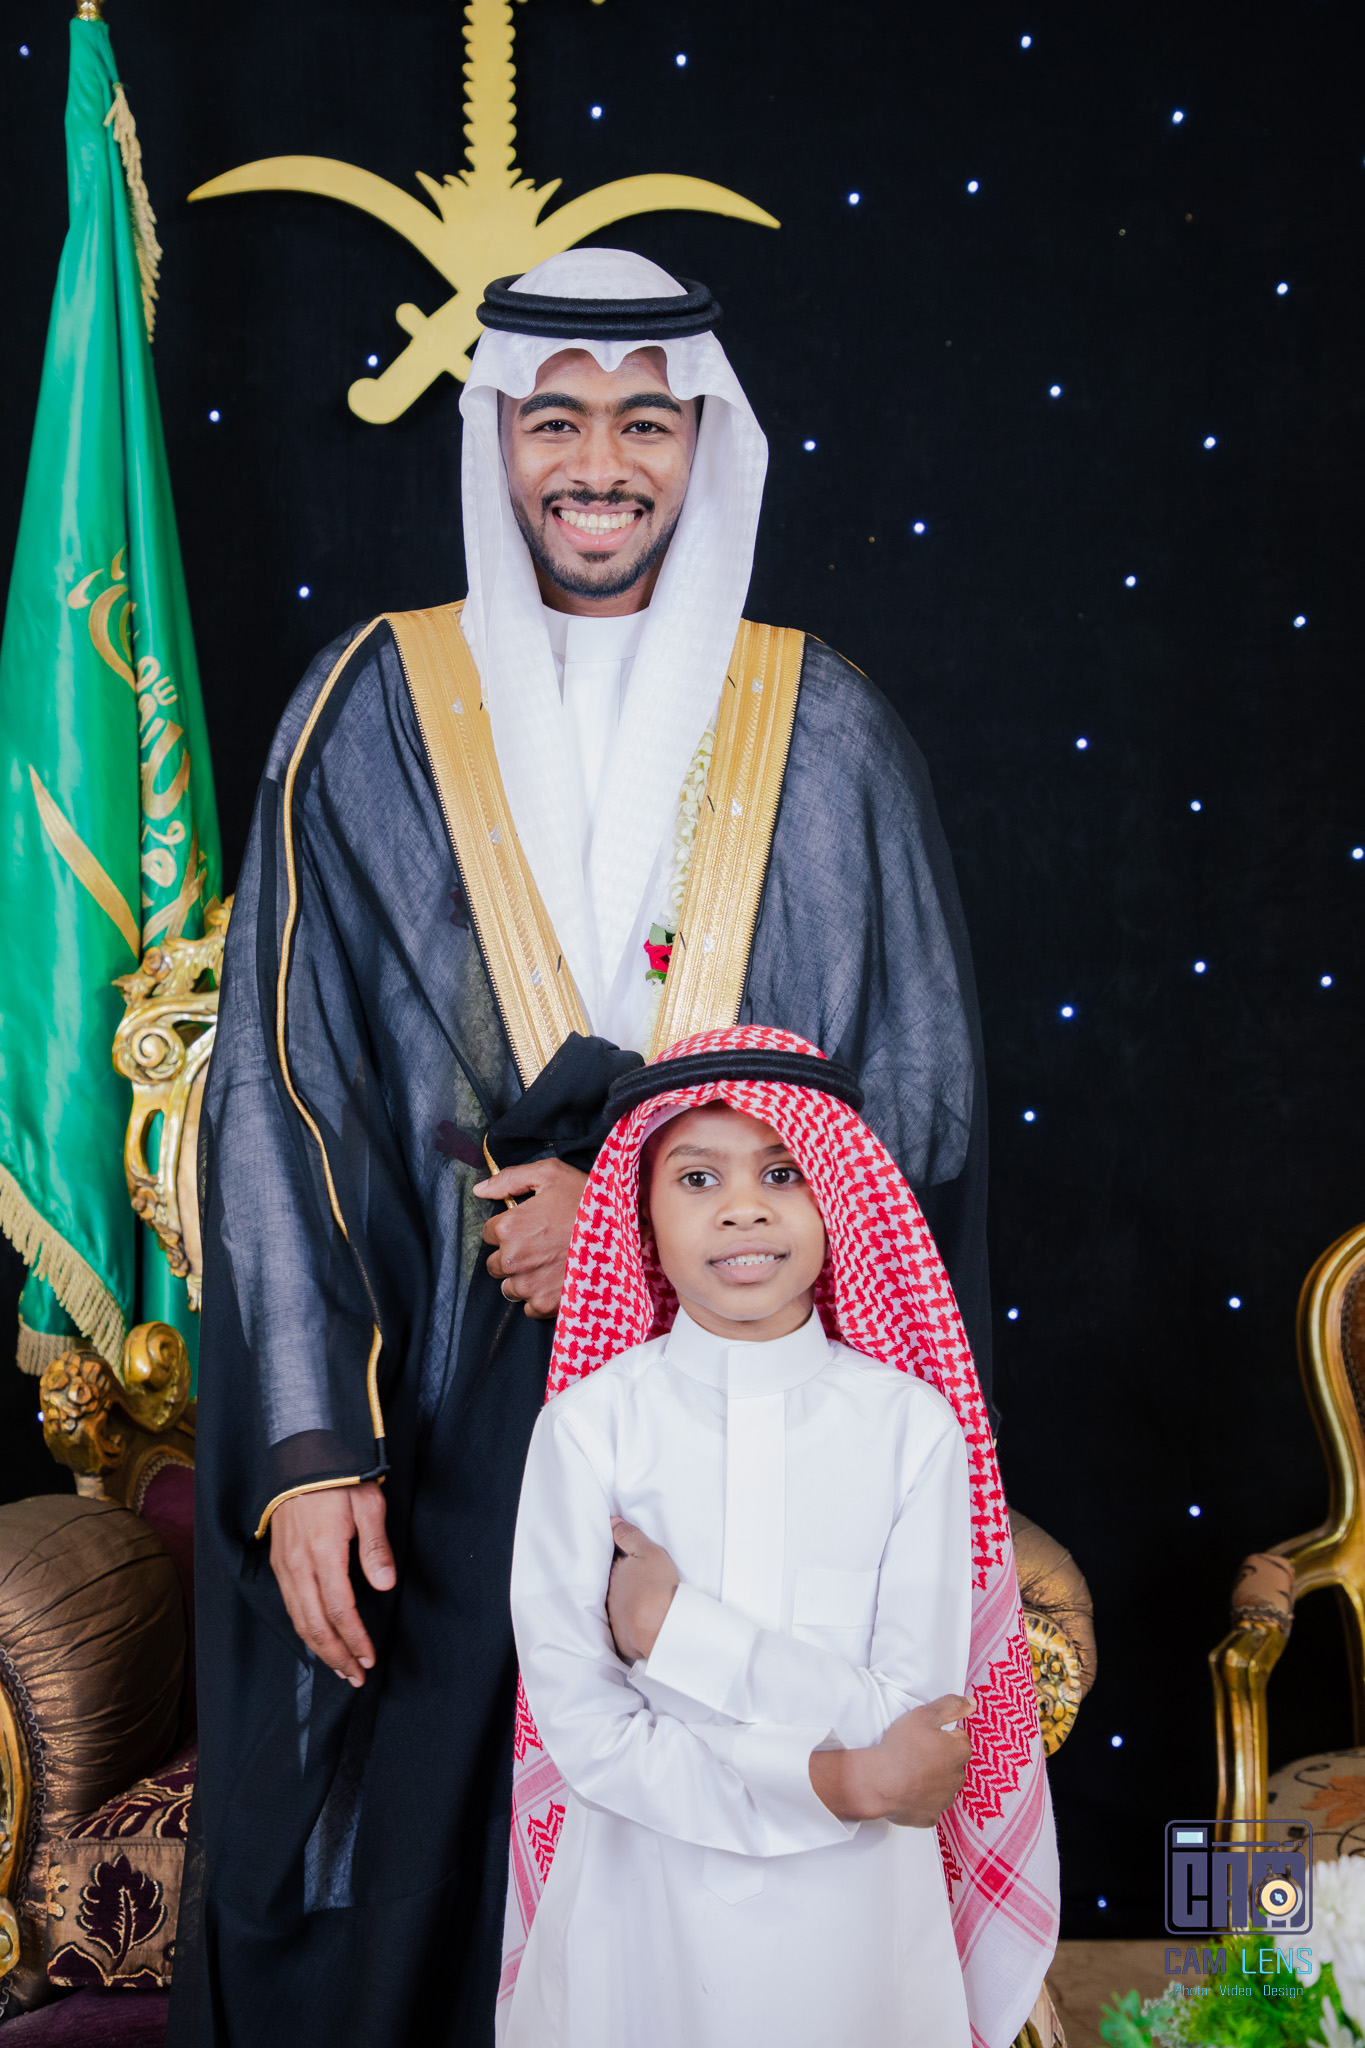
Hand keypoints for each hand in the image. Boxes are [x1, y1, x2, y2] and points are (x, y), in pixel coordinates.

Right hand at [269, 1481, 395, 1685]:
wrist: (300, 1455)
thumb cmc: (339, 1476)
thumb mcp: (367, 1503)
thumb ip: (375, 1547)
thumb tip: (384, 1585)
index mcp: (322, 1552)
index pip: (339, 1609)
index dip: (355, 1639)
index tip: (369, 1657)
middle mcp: (298, 1565)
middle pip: (314, 1624)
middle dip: (336, 1655)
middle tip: (356, 1676)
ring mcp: (284, 1565)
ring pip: (298, 1619)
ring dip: (319, 1648)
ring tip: (340, 1667)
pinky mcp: (279, 1561)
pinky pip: (289, 1605)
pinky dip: (304, 1629)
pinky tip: (317, 1639)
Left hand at [474, 1158, 588, 1318]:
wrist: (623, 1231)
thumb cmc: (587, 1199)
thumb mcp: (550, 1174)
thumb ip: (509, 1179)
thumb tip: (479, 1190)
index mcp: (510, 1226)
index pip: (489, 1233)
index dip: (509, 1227)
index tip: (529, 1225)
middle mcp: (512, 1259)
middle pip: (495, 1264)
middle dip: (512, 1254)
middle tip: (540, 1244)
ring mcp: (529, 1285)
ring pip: (509, 1287)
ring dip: (523, 1278)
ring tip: (549, 1264)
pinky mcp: (546, 1304)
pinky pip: (528, 1307)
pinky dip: (538, 1297)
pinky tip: (556, 1281)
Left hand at [607, 1517, 680, 1663]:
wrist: (661, 1629)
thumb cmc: (657, 1587)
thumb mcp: (648, 1552)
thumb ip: (629, 1536)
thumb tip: (611, 1521)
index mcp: (615, 1573)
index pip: (613, 1563)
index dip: (620, 1561)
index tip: (628, 1560)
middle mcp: (609, 1596)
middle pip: (614, 1586)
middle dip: (621, 1584)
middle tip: (637, 1583)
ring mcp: (614, 1619)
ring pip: (618, 1608)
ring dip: (625, 1605)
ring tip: (639, 1605)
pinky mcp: (621, 1641)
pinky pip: (624, 1630)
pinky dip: (630, 1627)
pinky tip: (640, 1626)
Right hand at [809, 1693, 973, 1827]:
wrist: (880, 1782)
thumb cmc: (901, 1748)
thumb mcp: (925, 1714)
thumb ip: (952, 1705)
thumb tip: (972, 1702)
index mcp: (959, 1752)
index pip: (960, 1739)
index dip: (942, 1734)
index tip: (926, 1735)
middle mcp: (957, 1778)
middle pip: (952, 1764)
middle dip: (939, 1758)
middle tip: (916, 1751)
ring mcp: (944, 1800)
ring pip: (943, 1786)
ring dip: (932, 1780)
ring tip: (910, 1771)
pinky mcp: (929, 1817)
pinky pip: (930, 1806)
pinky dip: (922, 1800)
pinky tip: (908, 1791)